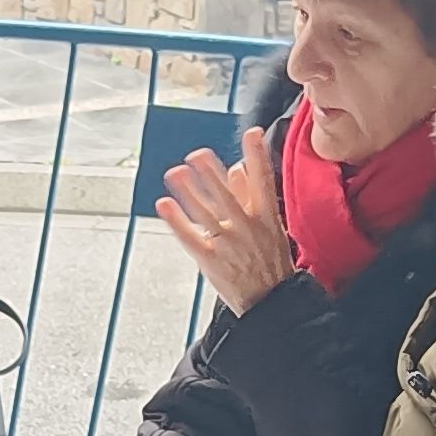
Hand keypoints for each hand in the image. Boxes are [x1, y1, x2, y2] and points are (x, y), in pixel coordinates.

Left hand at [156, 127, 300, 307]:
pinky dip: (177, 221)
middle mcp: (247, 228)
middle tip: (197, 154)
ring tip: (175, 173)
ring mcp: (228, 245)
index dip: (258, 156)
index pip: (263, 181)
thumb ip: (252, 197)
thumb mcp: (270, 228)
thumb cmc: (270, 262)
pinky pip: (190, 237)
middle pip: (227, 196)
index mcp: (266, 218)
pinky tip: (164, 205)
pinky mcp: (211, 261)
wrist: (271, 302)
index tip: (252, 133)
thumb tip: (238, 167)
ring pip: (205, 213)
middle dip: (212, 174)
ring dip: (189, 192)